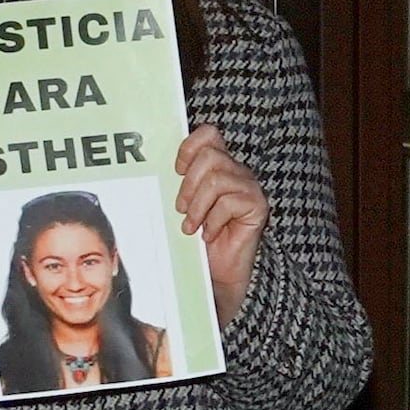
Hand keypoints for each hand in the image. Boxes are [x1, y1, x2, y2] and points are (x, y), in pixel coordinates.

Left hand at [175, 129, 265, 325]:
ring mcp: (249, 188)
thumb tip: (152, 164)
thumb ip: (179, 182)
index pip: (209, 134)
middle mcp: (237, 172)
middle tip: (182, 209)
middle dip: (189, 185)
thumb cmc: (198, 240)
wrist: (216, 274)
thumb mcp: (183, 205)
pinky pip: (229, 202)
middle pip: (210, 156)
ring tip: (192, 225)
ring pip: (216, 179)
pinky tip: (209, 234)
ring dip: (198, 206)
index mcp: (219, 165)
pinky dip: (213, 221)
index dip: (189, 147)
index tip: (176, 172)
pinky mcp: (257, 207)